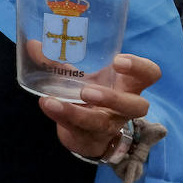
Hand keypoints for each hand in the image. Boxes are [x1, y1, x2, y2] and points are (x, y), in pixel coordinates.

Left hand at [39, 53, 155, 158]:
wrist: (86, 132)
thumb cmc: (91, 94)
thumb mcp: (80, 77)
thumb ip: (59, 62)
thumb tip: (33, 44)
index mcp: (129, 85)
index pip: (150, 74)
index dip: (139, 67)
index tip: (117, 59)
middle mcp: (124, 107)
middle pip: (136, 106)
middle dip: (112, 99)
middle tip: (87, 90)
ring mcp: (109, 125)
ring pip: (100, 123)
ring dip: (76, 113)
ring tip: (52, 101)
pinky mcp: (89, 138)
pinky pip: (77, 130)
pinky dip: (60, 116)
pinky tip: (46, 105)